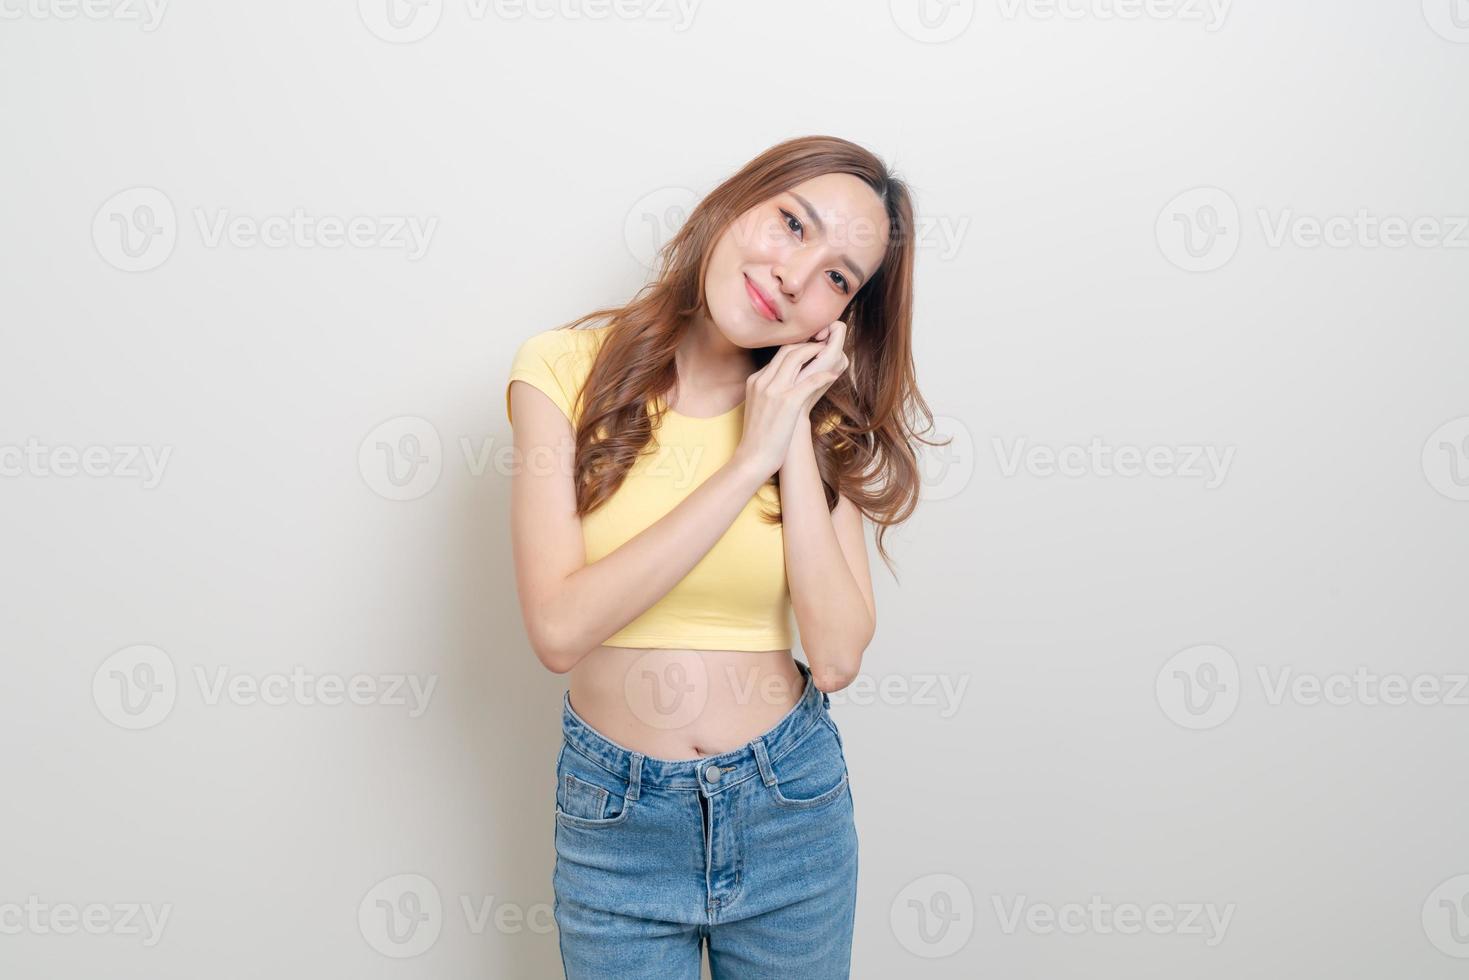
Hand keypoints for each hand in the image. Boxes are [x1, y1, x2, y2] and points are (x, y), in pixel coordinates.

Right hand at [733, 322, 847, 480]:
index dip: (799, 346)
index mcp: (756, 380)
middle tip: (825, 345)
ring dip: (816, 352)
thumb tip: (784, 385)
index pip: (779, 354)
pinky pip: (809, 380)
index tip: (813, 348)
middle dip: (809, 344)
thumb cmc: (759, 437)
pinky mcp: (787, 402)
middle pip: (788, 350)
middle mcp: (763, 381)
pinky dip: (823, 375)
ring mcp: (774, 390)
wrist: (753, 458)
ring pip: (797, 357)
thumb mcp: (759, 407)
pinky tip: (832, 375)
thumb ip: (768, 391)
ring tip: (830, 354)